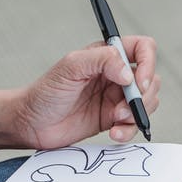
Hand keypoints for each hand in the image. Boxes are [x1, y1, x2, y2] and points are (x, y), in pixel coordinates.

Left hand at [9, 36, 161, 148]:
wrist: (30, 123)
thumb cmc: (44, 92)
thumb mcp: (70, 67)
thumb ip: (101, 60)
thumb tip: (129, 73)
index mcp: (106, 55)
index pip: (143, 48)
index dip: (148, 63)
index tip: (138, 82)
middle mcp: (114, 74)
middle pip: (151, 78)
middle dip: (143, 95)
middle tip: (124, 107)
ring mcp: (115, 97)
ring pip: (147, 102)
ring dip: (137, 114)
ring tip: (116, 120)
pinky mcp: (112, 119)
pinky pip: (134, 123)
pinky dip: (130, 130)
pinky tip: (115, 133)